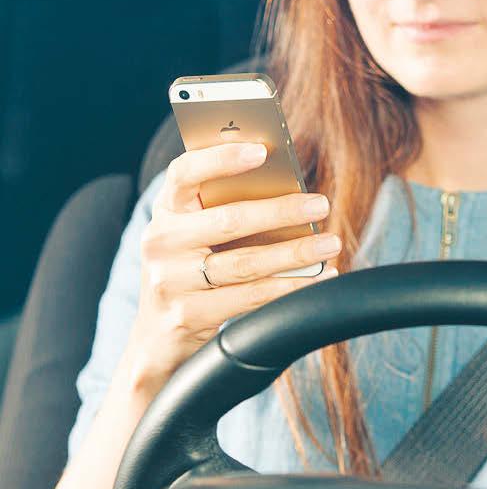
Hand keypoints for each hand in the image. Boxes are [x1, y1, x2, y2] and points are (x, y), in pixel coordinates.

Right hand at [128, 142, 341, 399]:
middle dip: (281, 211)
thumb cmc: (191, 269)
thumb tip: (288, 186)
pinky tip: (318, 278)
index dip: (220, 159)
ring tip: (329, 244)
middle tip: (320, 205)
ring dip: (295, 253)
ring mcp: (171, 281)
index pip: (185, 173)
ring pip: (245, 263)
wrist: (156, 337)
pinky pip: (250, 299)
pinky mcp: (188, 316)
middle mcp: (162, 242)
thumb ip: (223, 207)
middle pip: (228, 220)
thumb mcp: (194, 233)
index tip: (261, 151)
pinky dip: (290, 288)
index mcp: (166, 210)